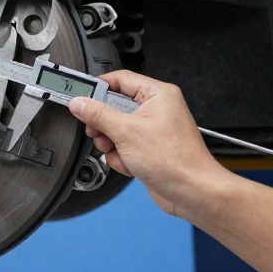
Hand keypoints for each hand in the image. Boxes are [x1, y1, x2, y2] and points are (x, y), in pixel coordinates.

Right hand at [68, 70, 227, 217]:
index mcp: (158, 94)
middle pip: (114, 106)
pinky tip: (130, 164)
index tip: (81, 98)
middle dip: (104, 124)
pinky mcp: (150, 147)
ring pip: (116, 128)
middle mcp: (157, 109)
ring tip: (119, 152)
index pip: (119, 79)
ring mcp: (153, 129)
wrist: (192, 192)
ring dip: (112, 144)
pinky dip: (122, 156)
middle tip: (98, 131)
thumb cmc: (176, 161)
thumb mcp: (126, 132)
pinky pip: (124, 145)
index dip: (98, 88)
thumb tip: (80, 103)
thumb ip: (98, 115)